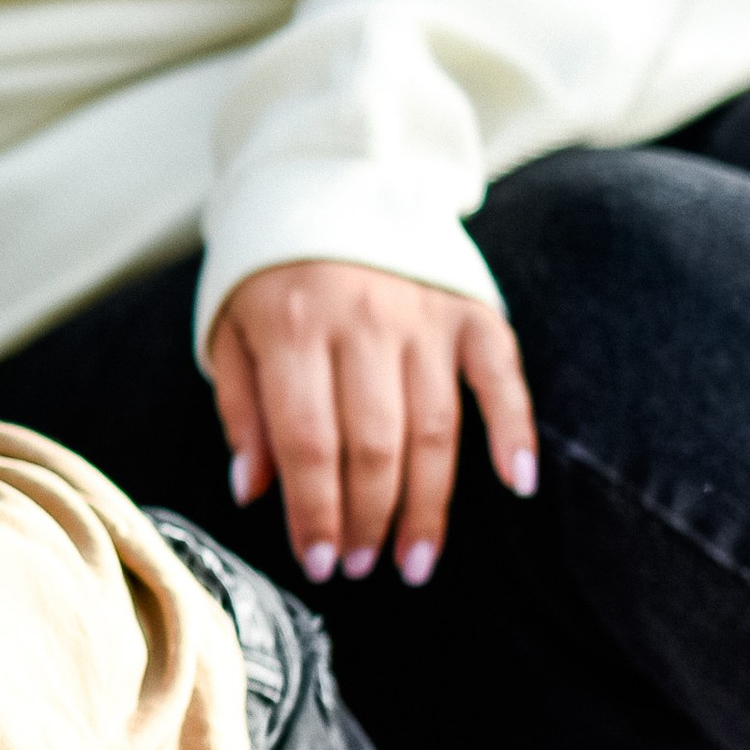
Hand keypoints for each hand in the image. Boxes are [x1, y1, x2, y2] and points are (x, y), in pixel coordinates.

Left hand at [207, 261, 537, 587]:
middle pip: (373, 444)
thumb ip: (242, 411)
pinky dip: (515, 428)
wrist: (327, 181)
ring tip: (414, 560)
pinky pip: (501, 374)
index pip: (307, 441)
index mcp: (293, 327)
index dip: (313, 511)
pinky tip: (519, 483)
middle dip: (367, 518)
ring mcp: (424, 314)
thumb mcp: (230, 334)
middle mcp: (363, 320)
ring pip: (433, 426)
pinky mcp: (470, 308)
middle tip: (359, 568)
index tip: (317, 563)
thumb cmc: (269, 277)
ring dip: (427, 503)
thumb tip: (253, 492)